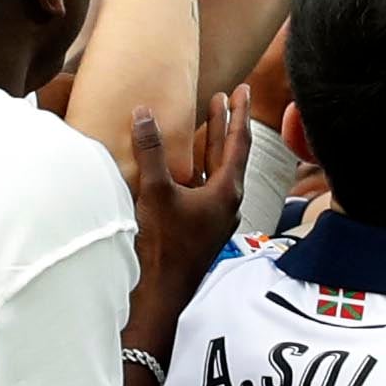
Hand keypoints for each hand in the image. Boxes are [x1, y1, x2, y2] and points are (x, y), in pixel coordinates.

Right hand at [125, 87, 252, 348]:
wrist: (160, 296)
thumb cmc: (164, 245)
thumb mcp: (156, 192)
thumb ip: (151, 152)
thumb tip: (144, 113)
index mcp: (227, 191)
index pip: (238, 142)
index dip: (238, 113)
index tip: (241, 89)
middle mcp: (226, 203)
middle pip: (227, 153)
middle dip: (224, 123)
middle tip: (225, 96)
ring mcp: (213, 217)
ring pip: (213, 171)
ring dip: (208, 145)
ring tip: (203, 121)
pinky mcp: (198, 228)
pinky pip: (200, 189)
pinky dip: (194, 169)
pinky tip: (181, 165)